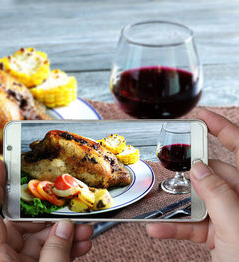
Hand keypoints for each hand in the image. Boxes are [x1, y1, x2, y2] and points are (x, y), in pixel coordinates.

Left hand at [0, 158, 92, 261]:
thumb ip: (55, 252)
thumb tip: (65, 227)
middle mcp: (3, 257)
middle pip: (21, 223)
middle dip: (49, 215)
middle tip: (70, 208)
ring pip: (39, 237)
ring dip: (64, 233)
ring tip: (85, 228)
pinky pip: (46, 253)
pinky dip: (65, 247)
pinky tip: (82, 243)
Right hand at [146, 109, 238, 260]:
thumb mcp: (235, 228)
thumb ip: (218, 195)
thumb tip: (200, 168)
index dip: (224, 129)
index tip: (202, 117)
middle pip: (214, 175)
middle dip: (189, 175)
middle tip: (168, 170)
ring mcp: (231, 217)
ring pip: (201, 201)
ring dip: (177, 206)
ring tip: (157, 208)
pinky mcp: (219, 234)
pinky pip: (194, 223)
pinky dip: (175, 226)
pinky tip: (158, 229)